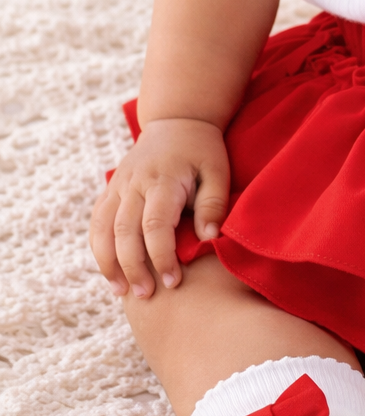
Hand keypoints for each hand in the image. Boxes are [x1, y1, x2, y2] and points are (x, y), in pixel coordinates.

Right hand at [90, 118, 229, 298]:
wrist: (178, 119)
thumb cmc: (202, 150)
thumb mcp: (217, 171)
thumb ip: (213, 203)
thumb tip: (209, 238)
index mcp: (163, 179)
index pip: (156, 225)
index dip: (162, 256)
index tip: (173, 282)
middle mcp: (135, 182)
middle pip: (125, 231)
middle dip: (133, 267)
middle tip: (147, 295)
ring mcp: (118, 185)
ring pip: (103, 228)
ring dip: (109, 262)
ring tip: (122, 291)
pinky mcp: (111, 188)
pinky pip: (97, 220)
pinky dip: (98, 247)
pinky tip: (109, 270)